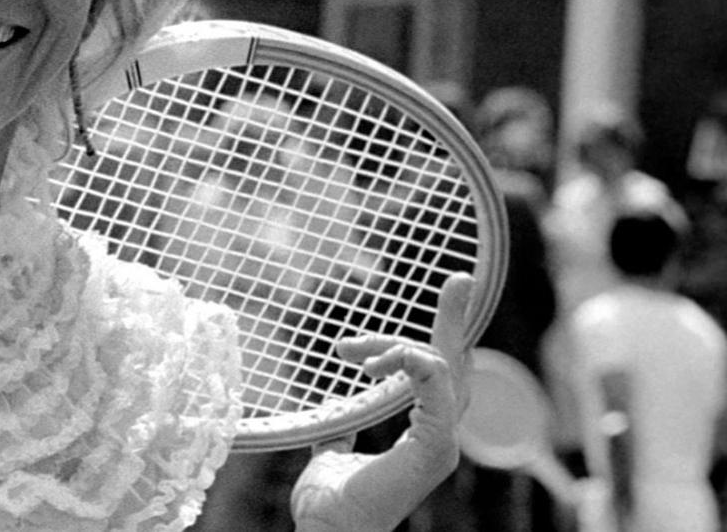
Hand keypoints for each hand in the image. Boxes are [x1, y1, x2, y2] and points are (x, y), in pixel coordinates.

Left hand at [289, 273, 473, 531]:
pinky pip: (435, 386)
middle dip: (455, 319)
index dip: (444, 336)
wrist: (327, 531)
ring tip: (352, 352)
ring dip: (398, 347)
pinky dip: (410, 363)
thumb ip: (340, 429)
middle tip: (458, 279)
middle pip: (455, 366)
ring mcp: (441, 441)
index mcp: (421, 434)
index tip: (449, 293)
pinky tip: (376, 363)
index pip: (440, 376)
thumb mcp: (332, 453)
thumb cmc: (329, 504)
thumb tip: (333, 409)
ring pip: (441, 369)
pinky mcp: (434, 446)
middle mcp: (439, 435)